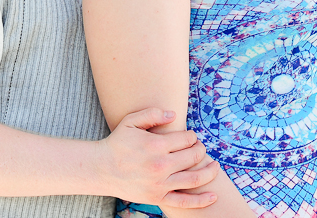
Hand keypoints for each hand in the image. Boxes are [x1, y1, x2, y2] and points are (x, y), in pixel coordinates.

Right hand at [101, 108, 219, 208]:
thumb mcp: (130, 122)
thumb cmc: (117, 143)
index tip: (191, 136)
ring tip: (215, 167)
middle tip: (200, 148)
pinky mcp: (158, 197)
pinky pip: (185, 201)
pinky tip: (213, 196)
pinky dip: (202, 200)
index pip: (186, 139)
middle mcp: (160, 165)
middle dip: (200, 150)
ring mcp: (160, 183)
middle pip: (193, 156)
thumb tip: (174, 114)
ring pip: (194, 178)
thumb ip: (152, 114)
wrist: (102, 168)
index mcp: (155, 145)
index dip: (192, 136)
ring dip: (209, 171)